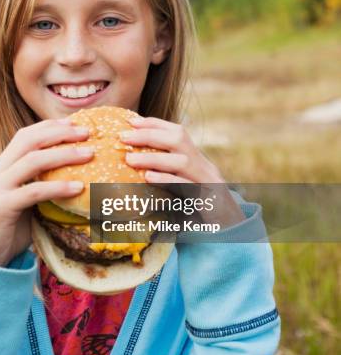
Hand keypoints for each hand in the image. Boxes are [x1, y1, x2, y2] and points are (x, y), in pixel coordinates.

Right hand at [0, 118, 93, 266]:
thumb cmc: (5, 232)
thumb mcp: (21, 203)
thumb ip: (37, 187)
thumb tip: (75, 180)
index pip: (24, 136)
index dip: (49, 126)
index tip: (75, 124)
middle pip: (29, 140)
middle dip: (60, 133)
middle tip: (87, 133)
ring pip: (33, 160)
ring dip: (64, 154)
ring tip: (89, 154)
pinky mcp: (1, 206)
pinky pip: (34, 191)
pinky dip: (58, 187)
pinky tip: (78, 187)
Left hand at [120, 115, 244, 227]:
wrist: (231, 233)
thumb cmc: (199, 210)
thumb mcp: (183, 187)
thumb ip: (166, 172)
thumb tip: (132, 160)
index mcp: (198, 160)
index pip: (177, 131)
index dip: (154, 123)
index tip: (130, 121)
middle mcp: (205, 167)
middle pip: (179, 140)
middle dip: (148, 135)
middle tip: (122, 137)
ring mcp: (209, 183)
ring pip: (182, 162)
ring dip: (153, 158)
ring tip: (129, 159)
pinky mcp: (209, 202)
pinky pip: (187, 187)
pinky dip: (166, 180)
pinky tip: (148, 178)